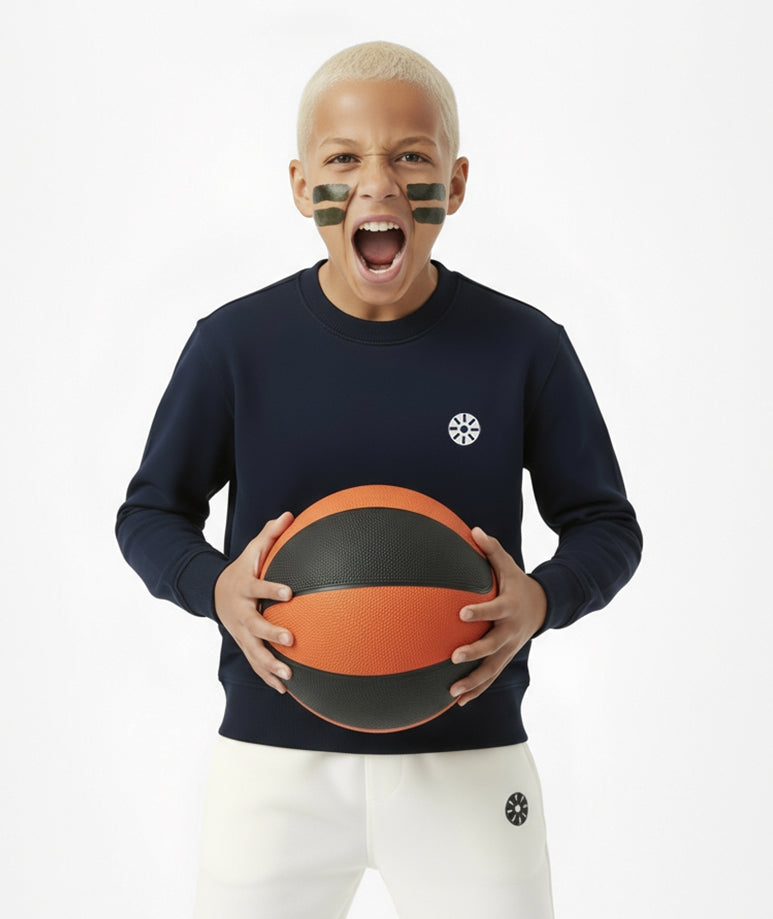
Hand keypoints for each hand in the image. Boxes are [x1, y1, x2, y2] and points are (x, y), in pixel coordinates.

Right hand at [214, 512, 295, 693]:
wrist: (213, 592)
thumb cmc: (242, 568)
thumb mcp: (252, 550)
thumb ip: (270, 534)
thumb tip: (289, 514)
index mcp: (245, 587)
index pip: (259, 587)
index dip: (272, 589)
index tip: (289, 592)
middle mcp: (241, 612)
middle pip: (255, 624)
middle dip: (271, 633)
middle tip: (290, 639)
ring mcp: (241, 631)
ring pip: (253, 650)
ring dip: (270, 664)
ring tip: (289, 675)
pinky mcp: (243, 644)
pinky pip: (255, 663)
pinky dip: (267, 677)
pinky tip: (285, 689)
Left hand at [450, 527, 546, 706]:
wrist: (542, 607)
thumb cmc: (517, 583)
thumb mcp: (509, 565)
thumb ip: (491, 550)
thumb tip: (474, 529)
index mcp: (509, 607)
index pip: (494, 609)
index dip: (479, 611)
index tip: (461, 612)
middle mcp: (510, 631)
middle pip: (492, 645)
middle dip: (474, 652)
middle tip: (453, 656)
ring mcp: (508, 648)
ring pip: (491, 669)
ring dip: (473, 682)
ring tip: (452, 691)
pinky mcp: (505, 659)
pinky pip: (490, 677)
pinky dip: (476, 690)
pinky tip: (457, 701)